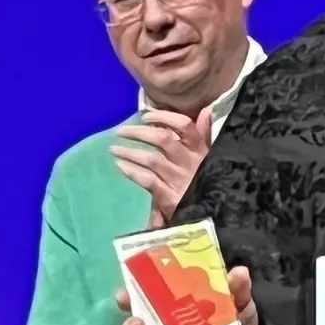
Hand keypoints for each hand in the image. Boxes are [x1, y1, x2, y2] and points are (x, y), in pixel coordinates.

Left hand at [110, 106, 210, 221]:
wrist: (211, 213)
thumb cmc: (207, 180)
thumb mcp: (210, 156)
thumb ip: (205, 134)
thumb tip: (207, 111)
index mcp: (200, 149)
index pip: (184, 125)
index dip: (164, 117)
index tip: (146, 115)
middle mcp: (189, 162)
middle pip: (162, 139)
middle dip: (138, 132)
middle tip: (120, 131)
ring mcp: (179, 179)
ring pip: (151, 159)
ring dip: (130, 152)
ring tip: (113, 149)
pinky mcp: (169, 196)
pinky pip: (147, 180)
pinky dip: (132, 171)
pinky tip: (120, 166)